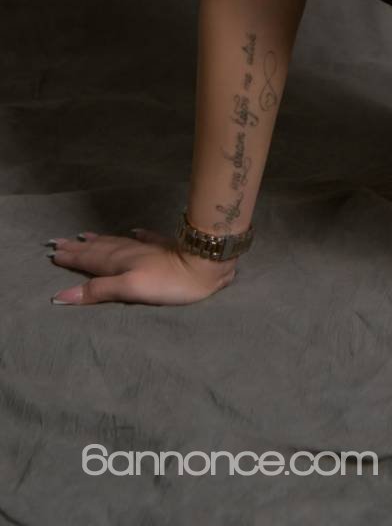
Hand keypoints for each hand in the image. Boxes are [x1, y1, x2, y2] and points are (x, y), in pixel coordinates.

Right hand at [47, 228, 236, 305]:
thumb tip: (61, 295)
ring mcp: (149, 248)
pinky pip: (146, 238)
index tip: (52, 252)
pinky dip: (137, 235)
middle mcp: (130, 251)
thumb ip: (98, 291)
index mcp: (119, 263)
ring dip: (100, 240)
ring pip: (117, 242)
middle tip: (59, 241)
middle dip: (79, 247)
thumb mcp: (129, 289)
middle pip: (99, 249)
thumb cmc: (168, 281)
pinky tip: (135, 230)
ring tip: (85, 235)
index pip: (89, 260)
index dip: (71, 257)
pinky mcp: (167, 247)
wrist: (205, 264)